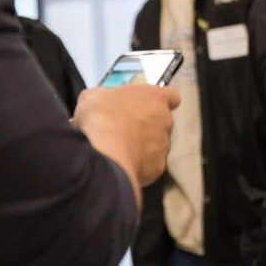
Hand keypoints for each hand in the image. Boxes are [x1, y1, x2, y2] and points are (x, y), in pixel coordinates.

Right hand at [73, 85, 179, 205]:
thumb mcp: (94, 96)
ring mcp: (164, 146)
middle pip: (164, 122)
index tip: (147, 105)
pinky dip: (140, 164)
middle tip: (127, 129)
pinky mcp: (158, 168)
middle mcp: (166, 121)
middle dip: (149, 125)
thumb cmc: (101, 117)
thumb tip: (104, 102)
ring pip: (159, 144)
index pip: (172, 96)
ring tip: (123, 150)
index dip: (160, 102)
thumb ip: (107, 96)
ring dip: (144, 146)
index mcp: (156, 98)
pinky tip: (124, 165)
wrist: (104, 155)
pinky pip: (151, 164)